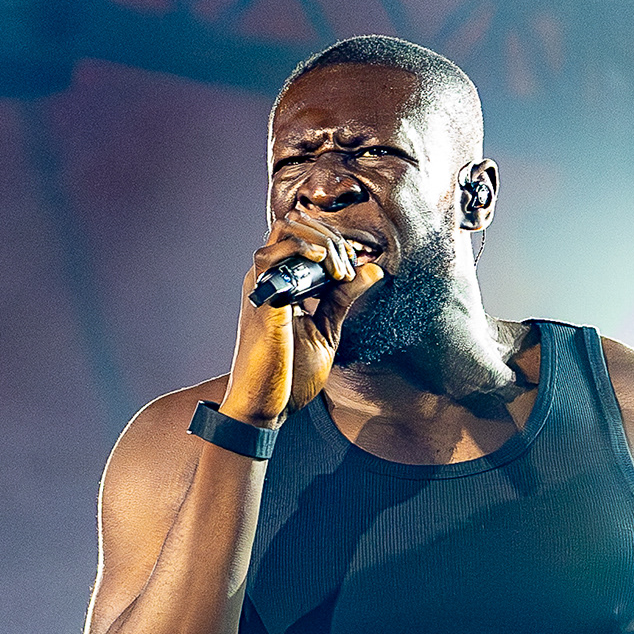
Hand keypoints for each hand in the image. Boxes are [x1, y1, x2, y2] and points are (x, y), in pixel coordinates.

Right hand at [224, 216, 380, 423]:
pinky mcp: (261, 300)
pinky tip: (324, 265)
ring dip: (321, 242)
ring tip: (340, 271)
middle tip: (350, 264)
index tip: (358, 261)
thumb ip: (344, 298)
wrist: (267, 408)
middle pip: (295, 225)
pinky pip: (274, 256)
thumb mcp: (326, 330)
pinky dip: (302, 251)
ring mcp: (262, 286)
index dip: (335, 240)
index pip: (304, 237)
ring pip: (285, 230)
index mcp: (281, 284)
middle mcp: (268, 279)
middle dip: (331, 236)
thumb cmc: (289, 375)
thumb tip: (373, 269)